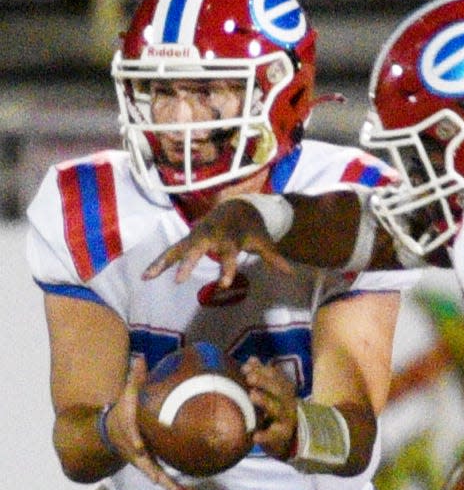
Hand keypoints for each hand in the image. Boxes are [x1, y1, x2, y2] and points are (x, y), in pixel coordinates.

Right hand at [105, 356, 194, 489]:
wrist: (108, 433)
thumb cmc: (122, 412)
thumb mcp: (125, 394)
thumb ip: (134, 378)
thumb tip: (141, 357)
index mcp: (130, 434)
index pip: (130, 437)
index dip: (134, 441)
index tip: (139, 445)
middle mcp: (136, 453)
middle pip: (146, 466)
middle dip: (158, 476)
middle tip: (171, 485)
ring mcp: (143, 462)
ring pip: (157, 477)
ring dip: (171, 486)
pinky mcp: (150, 466)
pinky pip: (163, 477)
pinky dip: (175, 485)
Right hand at [142, 199, 292, 285]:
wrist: (237, 205)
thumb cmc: (251, 228)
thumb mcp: (264, 241)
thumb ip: (274, 258)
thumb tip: (291, 273)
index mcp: (231, 236)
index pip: (229, 253)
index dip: (228, 268)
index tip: (225, 284)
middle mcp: (211, 234)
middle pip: (198, 248)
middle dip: (189, 262)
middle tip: (180, 279)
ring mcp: (196, 234)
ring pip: (178, 248)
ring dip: (163, 262)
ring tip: (148, 276)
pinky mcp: (187, 239)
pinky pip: (171, 251)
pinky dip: (160, 262)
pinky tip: (145, 276)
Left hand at [242, 356, 297, 459]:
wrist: (288, 440)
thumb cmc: (275, 411)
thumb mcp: (271, 393)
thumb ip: (262, 376)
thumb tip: (252, 359)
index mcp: (284, 390)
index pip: (275, 376)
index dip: (262, 371)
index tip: (246, 367)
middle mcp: (287, 402)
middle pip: (278, 390)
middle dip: (264, 382)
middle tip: (249, 378)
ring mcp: (286, 419)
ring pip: (277, 409)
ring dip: (265, 401)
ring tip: (252, 395)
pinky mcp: (281, 436)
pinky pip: (274, 435)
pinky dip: (265, 435)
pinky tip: (255, 436)